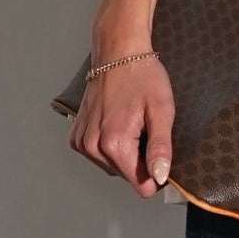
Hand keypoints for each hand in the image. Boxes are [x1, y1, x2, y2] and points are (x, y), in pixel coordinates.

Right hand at [70, 50, 175, 197]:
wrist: (117, 52)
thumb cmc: (142, 76)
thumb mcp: (162, 111)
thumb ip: (161, 148)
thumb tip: (160, 177)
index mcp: (114, 143)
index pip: (142, 185)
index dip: (156, 172)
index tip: (160, 151)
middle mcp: (93, 146)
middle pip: (127, 175)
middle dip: (141, 158)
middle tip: (145, 128)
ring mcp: (82, 142)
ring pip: (114, 167)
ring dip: (126, 151)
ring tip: (132, 122)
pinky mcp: (77, 137)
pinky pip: (99, 156)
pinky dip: (111, 145)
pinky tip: (117, 123)